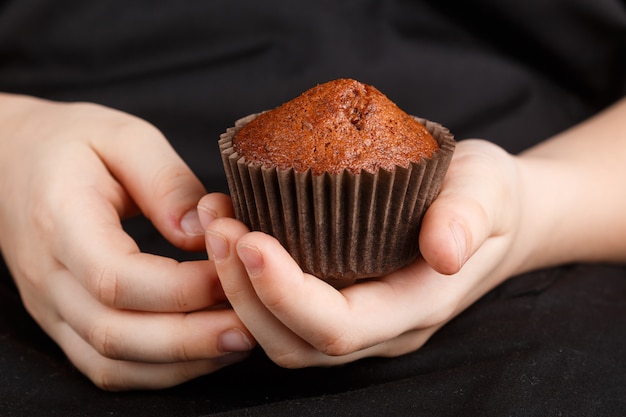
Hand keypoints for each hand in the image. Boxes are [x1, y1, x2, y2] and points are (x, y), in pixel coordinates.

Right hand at [0, 94, 253, 389]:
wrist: (13, 162)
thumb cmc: (72, 144)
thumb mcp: (125, 137)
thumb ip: (167, 182)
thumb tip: (204, 234)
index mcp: (59, 220)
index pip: (116, 277)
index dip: (182, 288)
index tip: (233, 276)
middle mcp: (48, 276)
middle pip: (115, 333)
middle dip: (191, 339)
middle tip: (251, 328)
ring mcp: (51, 306)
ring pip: (112, 362)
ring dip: (181, 362)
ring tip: (239, 341)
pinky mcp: (64, 321)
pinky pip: (107, 366)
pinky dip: (159, 371)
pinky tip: (204, 352)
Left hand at [201, 139, 526, 366]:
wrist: (489, 210)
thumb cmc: (489, 196)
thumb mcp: (489, 189)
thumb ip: (468, 216)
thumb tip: (443, 249)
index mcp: (414, 307)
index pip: (338, 327)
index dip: (286, 294)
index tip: (249, 239)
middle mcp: (380, 326)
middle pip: (294, 340)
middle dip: (244, 291)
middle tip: (217, 226)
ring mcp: (357, 316)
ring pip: (279, 331)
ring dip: (235, 284)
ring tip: (213, 221)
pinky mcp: (341, 295)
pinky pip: (282, 306)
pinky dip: (246, 274)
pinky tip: (230, 224)